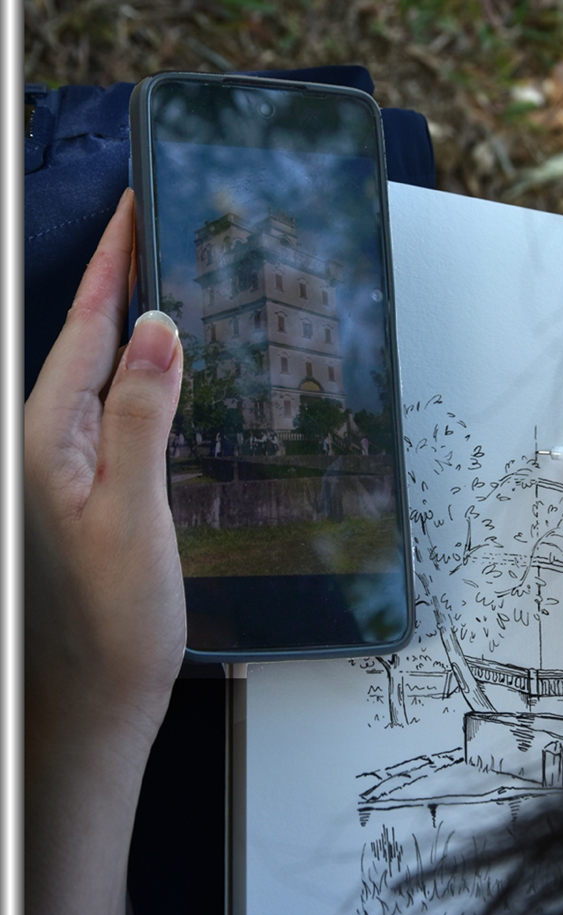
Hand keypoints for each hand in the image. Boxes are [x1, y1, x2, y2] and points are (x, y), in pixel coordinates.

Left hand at [24, 188, 185, 914]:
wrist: (91, 711)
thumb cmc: (110, 628)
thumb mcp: (132, 515)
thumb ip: (139, 416)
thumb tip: (155, 327)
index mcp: (45, 438)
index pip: (82, 323)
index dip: (112, 259)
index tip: (136, 203)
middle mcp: (41, 447)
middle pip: (82, 338)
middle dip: (118, 277)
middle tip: (163, 226)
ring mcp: (56, 471)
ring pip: (92, 373)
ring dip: (126, 325)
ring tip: (169, 279)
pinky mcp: (78, 495)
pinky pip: (104, 412)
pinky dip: (134, 377)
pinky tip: (164, 375)